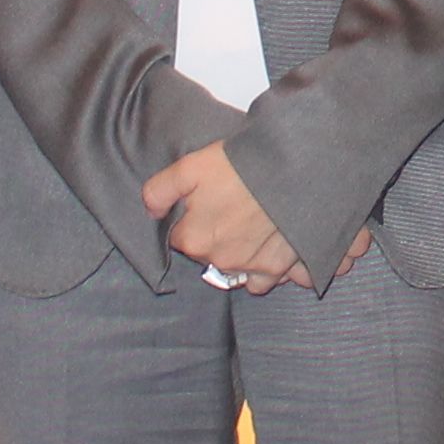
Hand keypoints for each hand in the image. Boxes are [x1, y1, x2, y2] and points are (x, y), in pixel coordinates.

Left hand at [145, 142, 311, 293]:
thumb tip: (151, 213)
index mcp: (193, 240)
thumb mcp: (189, 166)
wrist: (292, 165)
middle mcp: (221, 262)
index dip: (191, 219)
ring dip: (241, 258)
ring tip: (253, 229)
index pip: (180, 239)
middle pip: (209, 256)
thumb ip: (159, 191)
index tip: (205, 202)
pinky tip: (275, 249)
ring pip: (238, 273)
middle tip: (231, 208)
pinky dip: (272, 271)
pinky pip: (271, 279)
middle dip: (216, 237)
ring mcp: (253, 268)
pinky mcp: (282, 267)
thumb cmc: (239, 164)